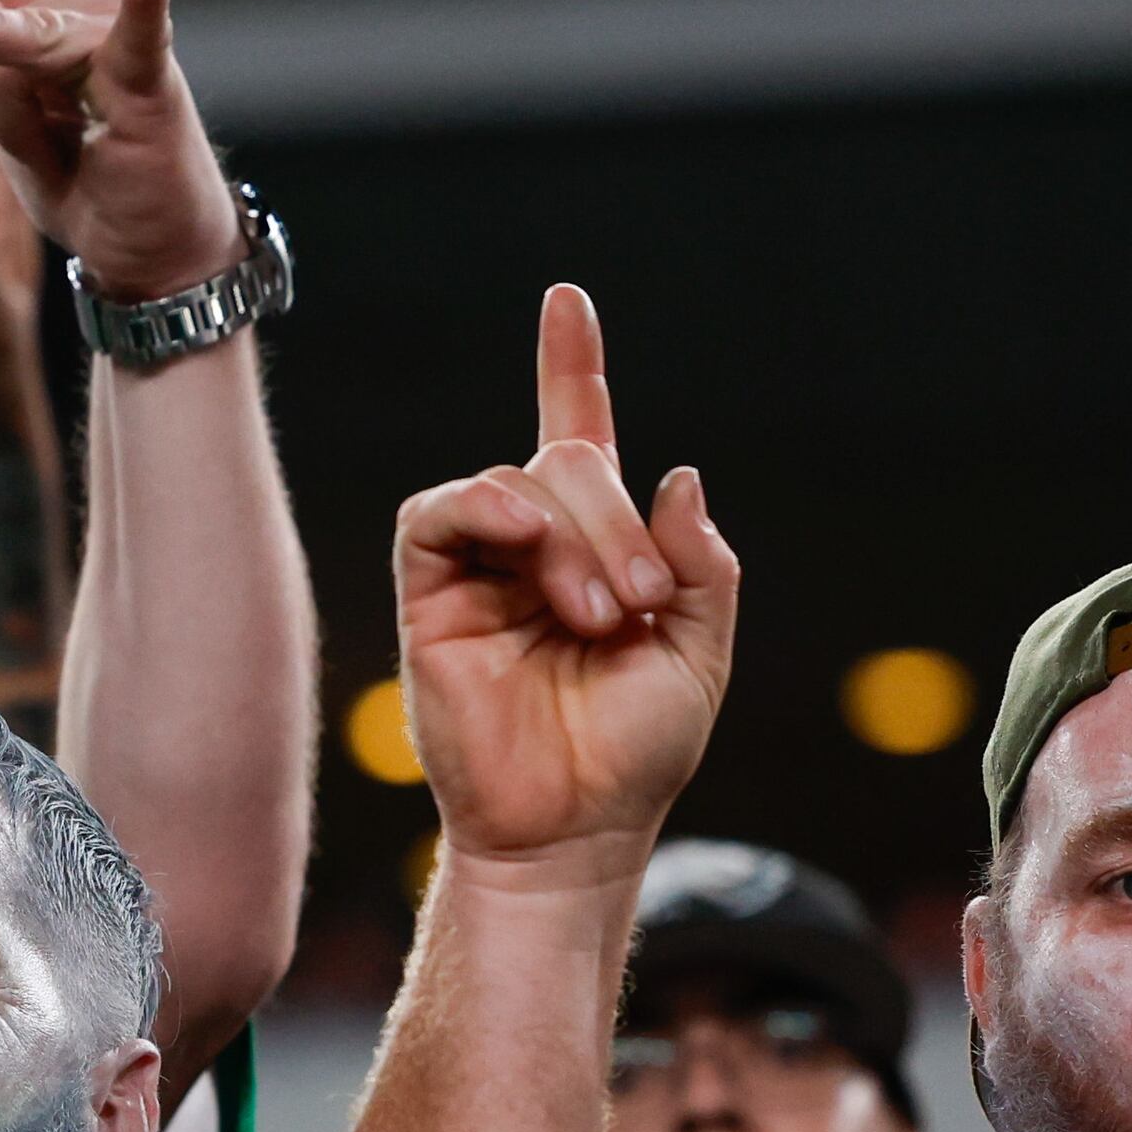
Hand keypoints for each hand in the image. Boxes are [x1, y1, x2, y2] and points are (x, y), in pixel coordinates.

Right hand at [390, 286, 738, 877]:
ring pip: (517, 482)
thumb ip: (703, 563)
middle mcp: (533, 548)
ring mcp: (479, 570)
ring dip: (573, 534)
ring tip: (598, 615)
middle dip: (616, 520)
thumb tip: (676, 474)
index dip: (572, 368)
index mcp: (596, 551)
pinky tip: (523, 541)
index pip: (579, 437)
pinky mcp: (428, 598)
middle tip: (636, 604)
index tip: (566, 301)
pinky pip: (440, 513)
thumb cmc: (634, 754)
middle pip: (569, 460)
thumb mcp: (701, 650)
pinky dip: (486, 506)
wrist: (572, 830)